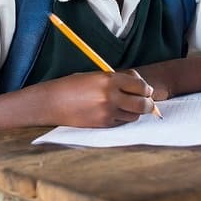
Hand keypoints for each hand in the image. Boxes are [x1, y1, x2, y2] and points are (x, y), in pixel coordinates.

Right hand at [33, 69, 155, 126]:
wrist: (52, 102)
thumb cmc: (73, 86)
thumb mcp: (96, 75)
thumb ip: (118, 79)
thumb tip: (141, 86)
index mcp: (109, 79)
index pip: (141, 86)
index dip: (146, 89)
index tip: (145, 90)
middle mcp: (111, 96)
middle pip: (143, 104)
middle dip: (148, 104)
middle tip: (146, 102)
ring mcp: (107, 112)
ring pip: (134, 116)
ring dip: (134, 112)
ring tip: (126, 106)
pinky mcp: (103, 124)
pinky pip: (121, 122)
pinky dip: (122, 118)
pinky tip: (113, 112)